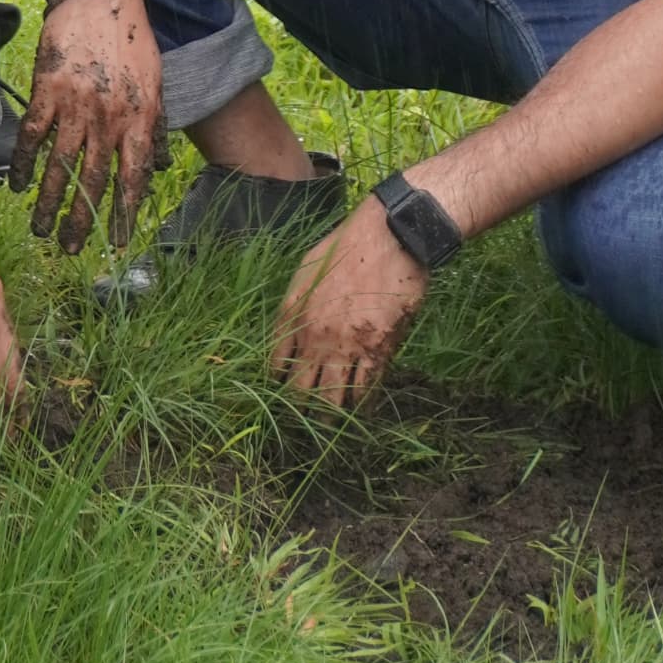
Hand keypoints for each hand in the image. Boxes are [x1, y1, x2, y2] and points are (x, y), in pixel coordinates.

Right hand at [8, 0, 164, 252]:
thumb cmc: (132, 39)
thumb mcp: (157, 82)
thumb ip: (156, 126)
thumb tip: (158, 168)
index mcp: (140, 118)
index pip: (133, 178)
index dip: (123, 214)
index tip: (115, 243)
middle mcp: (108, 117)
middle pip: (93, 180)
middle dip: (81, 220)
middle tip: (71, 249)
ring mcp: (75, 104)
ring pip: (60, 166)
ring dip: (49, 203)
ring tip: (42, 230)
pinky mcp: (47, 90)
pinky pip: (33, 136)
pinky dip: (24, 163)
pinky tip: (20, 185)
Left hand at [270, 196, 431, 406]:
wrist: (388, 236)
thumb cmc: (345, 247)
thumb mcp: (306, 271)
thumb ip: (295, 306)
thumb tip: (290, 337)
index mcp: (292, 314)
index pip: (275, 366)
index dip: (278, 386)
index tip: (283, 396)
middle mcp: (314, 336)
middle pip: (301, 392)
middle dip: (302, 411)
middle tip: (306, 421)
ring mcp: (347, 346)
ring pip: (334, 399)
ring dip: (332, 416)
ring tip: (332, 426)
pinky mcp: (378, 350)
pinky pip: (366, 390)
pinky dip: (362, 405)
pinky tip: (360, 410)